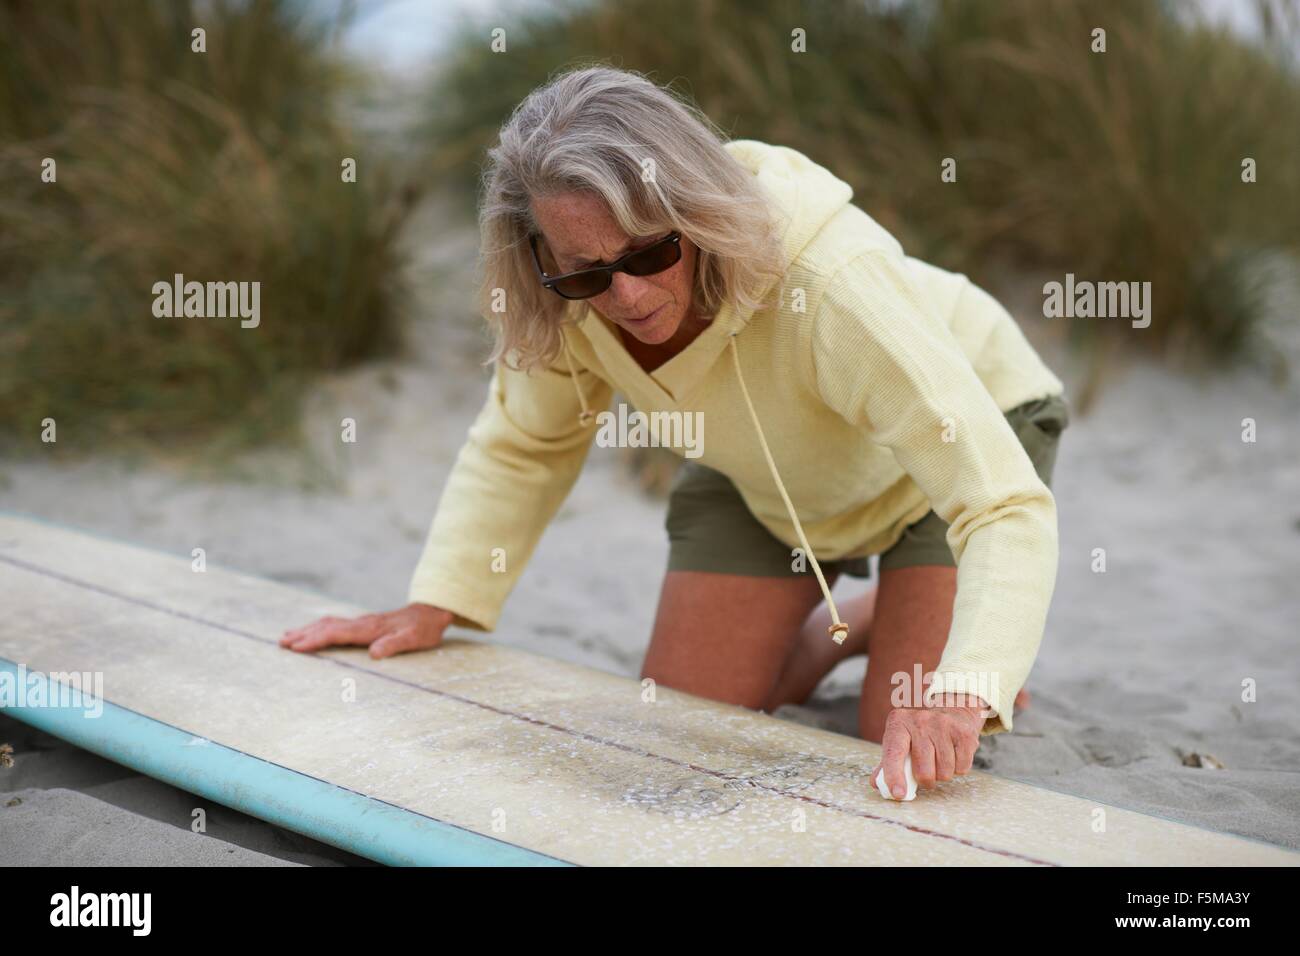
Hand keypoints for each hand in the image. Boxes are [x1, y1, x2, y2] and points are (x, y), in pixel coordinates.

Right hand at [279, 603, 452, 658]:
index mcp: (369, 628)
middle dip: (304, 635)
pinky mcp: (363, 624)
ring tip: (286, 636)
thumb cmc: (423, 629)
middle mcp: (361, 623)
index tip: (297, 647)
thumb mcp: (414, 639)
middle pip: (327, 627)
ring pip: (328, 623)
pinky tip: (311, 630)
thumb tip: (374, 653)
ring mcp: (361, 622)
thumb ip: (394, 644)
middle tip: (281, 643)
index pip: (337, 633)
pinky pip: (335, 624)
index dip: (316, 640)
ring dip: (307, 630)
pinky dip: (318, 627)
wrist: (432, 612)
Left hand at [870, 693, 987, 798]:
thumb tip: (877, 784)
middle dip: (925, 780)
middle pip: (924, 771)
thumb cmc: (920, 731)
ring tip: (940, 758)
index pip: (894, 753)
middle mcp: (920, 721)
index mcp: (899, 722)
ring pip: (944, 773)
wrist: (952, 707)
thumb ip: (888, 762)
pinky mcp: (964, 733)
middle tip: (926, 770)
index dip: (895, 775)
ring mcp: (944, 725)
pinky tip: (953, 753)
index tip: (898, 793)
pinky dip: (958, 768)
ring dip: (942, 774)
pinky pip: (961, 768)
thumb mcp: (900, 738)